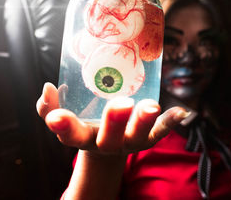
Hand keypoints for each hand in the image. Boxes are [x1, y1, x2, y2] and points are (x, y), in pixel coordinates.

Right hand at [36, 82, 189, 154]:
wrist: (105, 144)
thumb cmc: (83, 123)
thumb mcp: (64, 115)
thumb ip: (50, 105)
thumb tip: (48, 87)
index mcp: (82, 137)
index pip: (69, 134)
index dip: (63, 126)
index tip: (58, 117)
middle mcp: (106, 143)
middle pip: (109, 138)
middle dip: (114, 122)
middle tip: (120, 104)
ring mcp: (129, 142)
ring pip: (138, 136)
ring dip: (145, 122)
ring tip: (152, 106)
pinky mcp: (147, 139)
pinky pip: (160, 132)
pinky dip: (171, 123)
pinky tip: (182, 111)